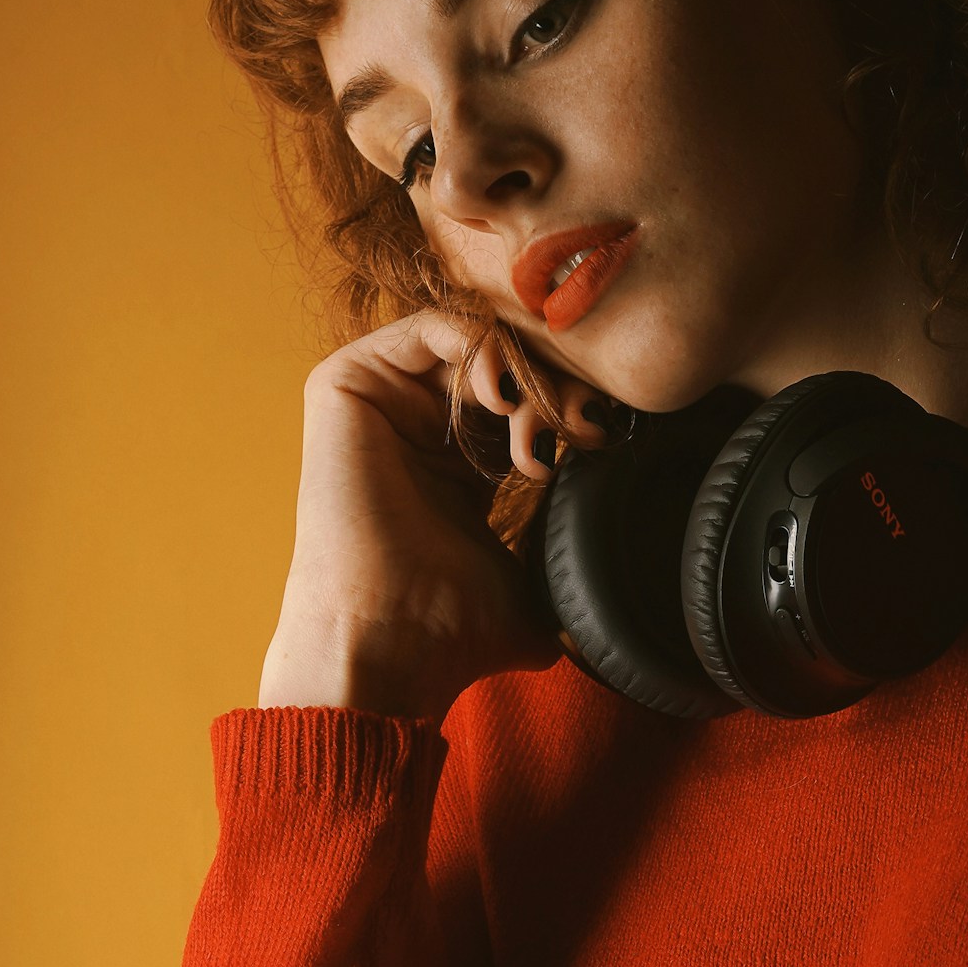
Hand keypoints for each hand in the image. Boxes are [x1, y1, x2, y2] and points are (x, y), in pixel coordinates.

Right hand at [258, 311, 609, 723]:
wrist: (390, 638)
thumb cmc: (451, 627)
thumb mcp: (535, 590)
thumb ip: (570, 576)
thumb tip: (620, 610)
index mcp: (465, 462)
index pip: (534, 398)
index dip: (573, 405)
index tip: (598, 439)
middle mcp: (422, 425)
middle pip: (509, 363)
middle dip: (556, 382)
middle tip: (578, 424)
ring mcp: (385, 402)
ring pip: (476, 343)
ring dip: (523, 367)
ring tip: (536, 419)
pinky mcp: (347, 384)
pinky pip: (427, 328)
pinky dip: (476, 345)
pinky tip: (501, 394)